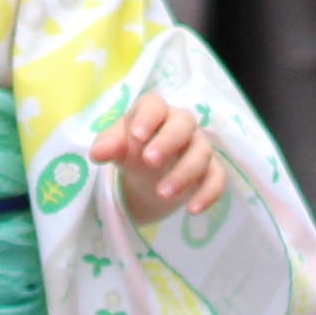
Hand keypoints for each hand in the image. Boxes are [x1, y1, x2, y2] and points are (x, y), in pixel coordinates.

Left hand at [93, 92, 223, 226]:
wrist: (146, 178)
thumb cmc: (130, 152)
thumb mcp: (114, 147)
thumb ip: (107, 146)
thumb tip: (98, 153)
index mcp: (154, 112)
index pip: (155, 105)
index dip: (148, 118)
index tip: (136, 136)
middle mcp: (180, 124)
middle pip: (184, 123)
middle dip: (168, 141)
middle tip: (149, 162)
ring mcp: (198, 146)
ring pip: (202, 152)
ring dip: (184, 173)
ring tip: (162, 194)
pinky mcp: (210, 170)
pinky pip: (218, 177)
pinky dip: (209, 193)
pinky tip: (193, 209)